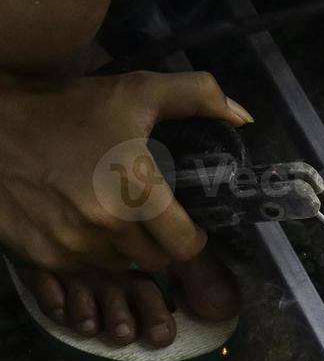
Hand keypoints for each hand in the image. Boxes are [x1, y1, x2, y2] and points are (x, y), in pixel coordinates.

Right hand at [0, 70, 251, 273]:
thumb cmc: (66, 108)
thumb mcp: (134, 91)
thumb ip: (196, 96)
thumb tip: (243, 116)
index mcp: (136, 191)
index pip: (187, 246)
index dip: (190, 237)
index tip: (183, 223)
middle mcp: (107, 226)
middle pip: (156, 260)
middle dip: (157, 241)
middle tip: (144, 215)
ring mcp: (73, 246)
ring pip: (121, 266)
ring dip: (121, 248)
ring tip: (107, 215)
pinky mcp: (43, 257)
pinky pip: (83, 270)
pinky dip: (86, 253)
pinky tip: (76, 222)